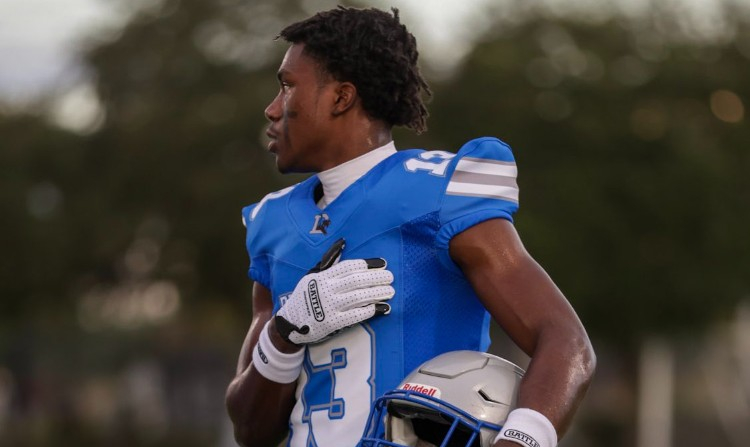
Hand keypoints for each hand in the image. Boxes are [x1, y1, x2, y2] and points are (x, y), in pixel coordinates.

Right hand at [275, 239, 393, 344]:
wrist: (289, 322)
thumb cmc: (304, 297)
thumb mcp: (312, 276)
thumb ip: (329, 263)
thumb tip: (343, 243)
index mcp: (322, 277)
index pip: (348, 267)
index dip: (367, 264)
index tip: (382, 264)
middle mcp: (326, 290)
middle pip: (356, 281)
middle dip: (376, 278)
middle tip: (390, 277)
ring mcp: (329, 306)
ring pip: (358, 297)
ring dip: (377, 293)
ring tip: (390, 291)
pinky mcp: (332, 323)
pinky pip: (355, 315)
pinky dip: (369, 311)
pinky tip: (380, 308)